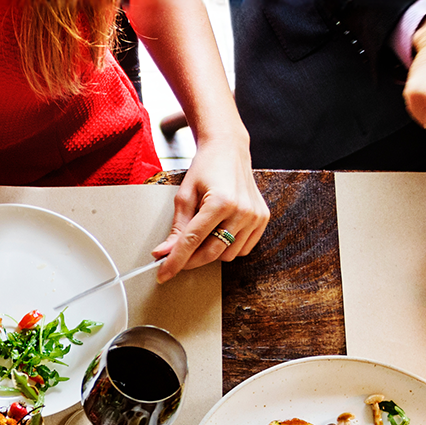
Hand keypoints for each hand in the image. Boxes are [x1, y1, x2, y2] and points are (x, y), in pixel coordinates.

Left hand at [152, 133, 267, 279]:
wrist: (229, 150)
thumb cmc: (205, 169)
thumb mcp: (184, 195)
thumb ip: (176, 227)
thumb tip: (163, 253)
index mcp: (220, 201)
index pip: (192, 241)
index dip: (175, 261)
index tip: (162, 274)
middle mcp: (241, 210)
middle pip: (210, 253)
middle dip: (190, 260)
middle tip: (175, 258)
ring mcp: (255, 216)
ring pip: (227, 255)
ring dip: (210, 252)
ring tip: (204, 232)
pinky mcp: (262, 219)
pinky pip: (242, 249)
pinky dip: (228, 247)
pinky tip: (220, 232)